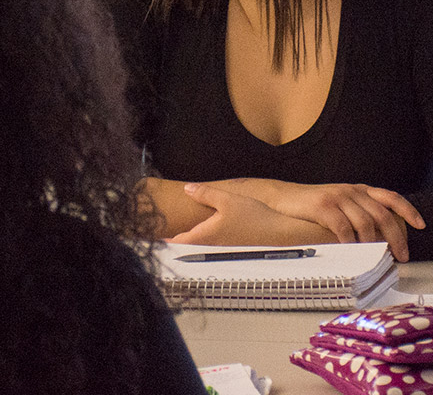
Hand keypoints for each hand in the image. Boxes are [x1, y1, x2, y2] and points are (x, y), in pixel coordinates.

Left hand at [169, 183, 324, 246]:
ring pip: (200, 240)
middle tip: (161, 228)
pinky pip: (212, 237)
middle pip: (187, 242)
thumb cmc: (254, 218)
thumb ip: (205, 194)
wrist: (280, 232)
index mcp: (206, 235)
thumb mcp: (226, 200)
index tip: (152, 235)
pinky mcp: (233, 241)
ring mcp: (223, 244)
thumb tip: (187, 189)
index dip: (165, 238)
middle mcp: (213, 243)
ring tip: (179, 225)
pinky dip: (203, 231)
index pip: (179, 240)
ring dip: (188, 234)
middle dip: (174, 235)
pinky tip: (206, 222)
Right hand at [225, 178, 422, 261]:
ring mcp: (337, 197)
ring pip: (366, 223)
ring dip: (374, 244)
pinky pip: (343, 227)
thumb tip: (386, 238)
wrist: (284, 199)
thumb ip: (361, 214)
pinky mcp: (323, 205)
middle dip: (397, 238)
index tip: (421, 226)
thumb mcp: (341, 205)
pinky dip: (351, 242)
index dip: (408, 210)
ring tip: (376, 257)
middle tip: (401, 256)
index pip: (390, 197)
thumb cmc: (314, 207)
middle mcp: (351, 191)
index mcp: (359, 190)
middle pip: (383, 214)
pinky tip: (352, 251)